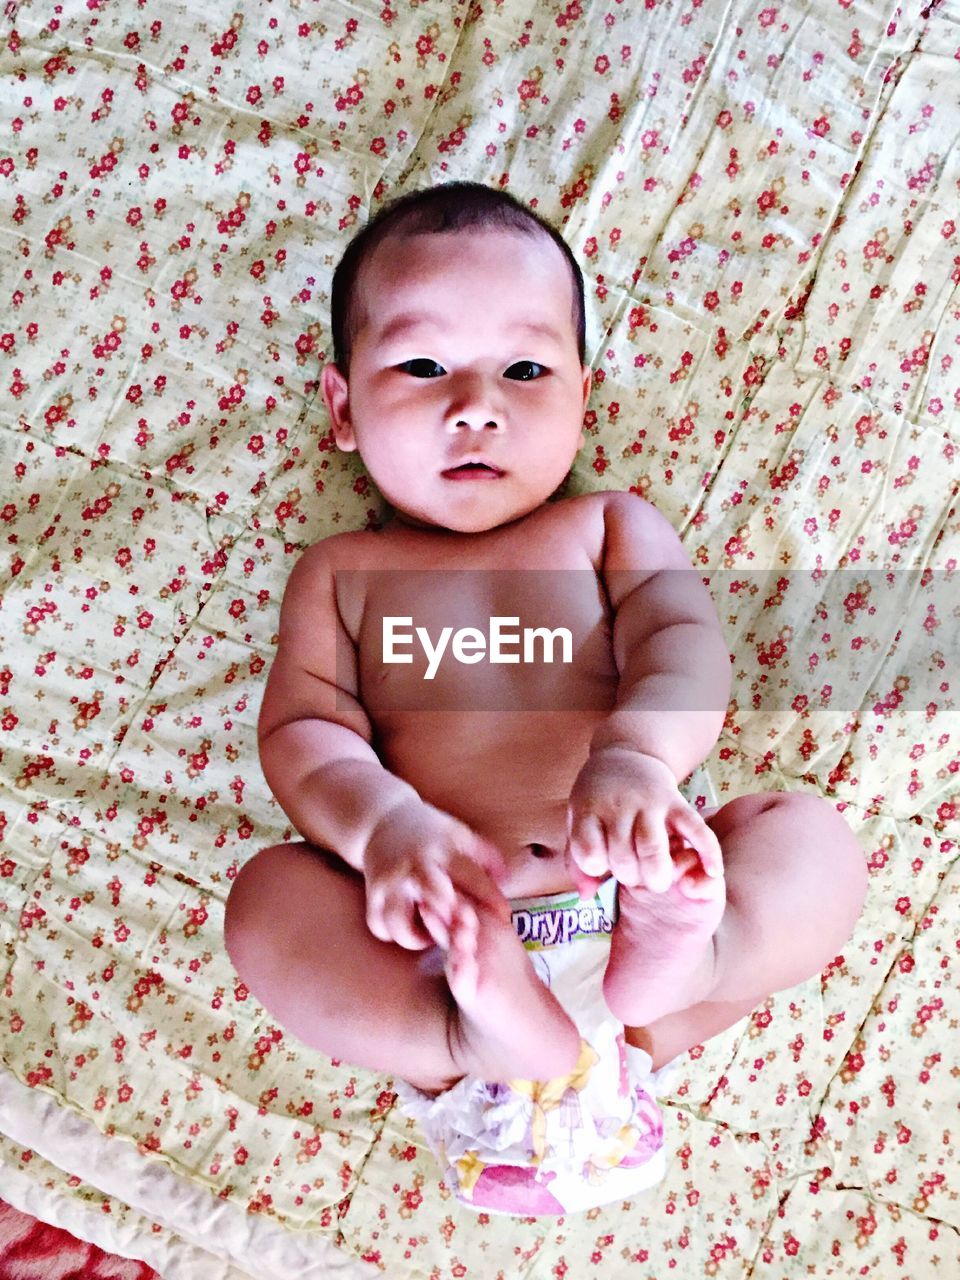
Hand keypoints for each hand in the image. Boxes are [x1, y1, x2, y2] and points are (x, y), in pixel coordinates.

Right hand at [363, 798, 509, 949]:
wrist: (380, 820)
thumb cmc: (428, 832)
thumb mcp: (459, 834)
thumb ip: (485, 856)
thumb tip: (507, 879)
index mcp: (442, 850)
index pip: (470, 874)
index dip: (489, 896)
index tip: (504, 914)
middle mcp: (416, 867)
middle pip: (434, 895)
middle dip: (451, 918)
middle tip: (464, 935)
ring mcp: (391, 882)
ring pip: (398, 920)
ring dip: (416, 937)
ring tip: (431, 936)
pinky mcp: (373, 893)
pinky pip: (379, 924)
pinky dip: (392, 934)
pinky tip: (409, 930)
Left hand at [565, 746, 722, 895]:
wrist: (626, 753)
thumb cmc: (599, 798)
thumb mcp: (577, 820)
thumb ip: (578, 860)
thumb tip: (586, 896)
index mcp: (589, 811)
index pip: (590, 856)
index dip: (596, 867)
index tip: (601, 859)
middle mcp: (618, 806)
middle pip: (624, 859)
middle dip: (630, 877)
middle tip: (634, 871)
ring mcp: (649, 804)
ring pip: (654, 850)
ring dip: (657, 875)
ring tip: (658, 880)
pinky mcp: (677, 802)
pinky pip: (696, 829)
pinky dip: (708, 852)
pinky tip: (713, 872)